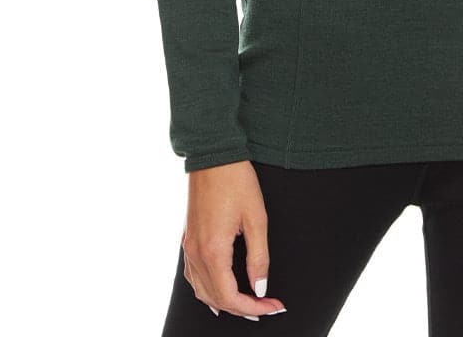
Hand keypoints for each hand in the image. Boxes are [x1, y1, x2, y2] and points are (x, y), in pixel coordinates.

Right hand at [181, 160, 288, 320]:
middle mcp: (196, 253)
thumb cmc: (237, 181)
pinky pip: (192, 276)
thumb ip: (259, 257)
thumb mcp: (256, 218)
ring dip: (223, 302)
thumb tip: (260, 288)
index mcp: (213, 251)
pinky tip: (218, 290)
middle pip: (215, 298)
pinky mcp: (188, 238)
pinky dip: (207, 289)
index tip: (274, 306)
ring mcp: (189, 246)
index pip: (230, 297)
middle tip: (266, 307)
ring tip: (247, 304)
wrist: (213, 154)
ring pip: (201, 291)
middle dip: (241, 309)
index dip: (254, 308)